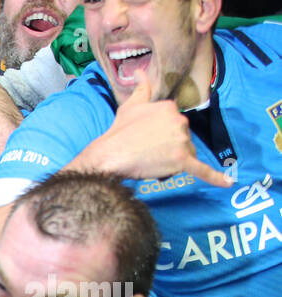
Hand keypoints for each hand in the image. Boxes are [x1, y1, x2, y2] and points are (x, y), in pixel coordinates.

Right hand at [80, 70, 230, 186]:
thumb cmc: (118, 132)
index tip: (145, 138)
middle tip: (144, 152)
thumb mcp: (130, 106)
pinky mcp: (182, 161)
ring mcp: (182, 141)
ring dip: (172, 161)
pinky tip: (227, 183)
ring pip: (186, 154)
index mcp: (170, 107)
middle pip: (183, 139)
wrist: (110, 155)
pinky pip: (201, 169)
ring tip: (150, 163)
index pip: (175, 123)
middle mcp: (181, 121)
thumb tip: (140, 71)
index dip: (161, 134)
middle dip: (168, 148)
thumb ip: (142, 88)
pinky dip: (215, 177)